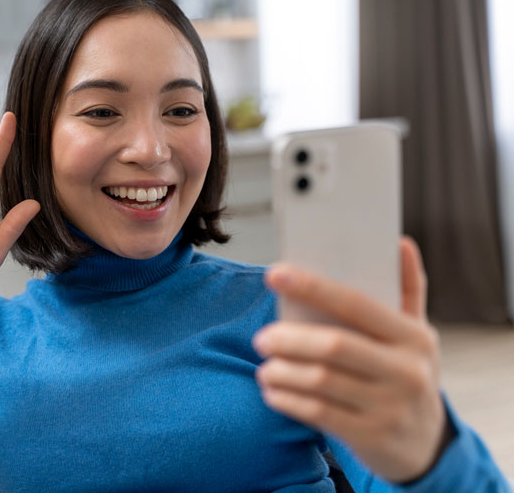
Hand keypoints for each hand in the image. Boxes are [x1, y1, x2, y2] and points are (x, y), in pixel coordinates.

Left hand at [253, 237, 446, 482]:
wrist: (426, 445)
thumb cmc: (407, 374)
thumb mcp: (417, 335)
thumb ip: (407, 289)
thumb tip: (399, 242)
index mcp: (414, 338)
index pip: (356, 303)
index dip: (313, 286)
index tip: (274, 274)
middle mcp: (406, 371)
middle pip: (334, 345)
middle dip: (289, 338)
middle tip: (261, 338)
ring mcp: (389, 406)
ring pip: (320, 381)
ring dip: (282, 371)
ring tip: (264, 367)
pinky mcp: (370, 435)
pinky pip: (316, 413)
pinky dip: (287, 399)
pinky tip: (272, 391)